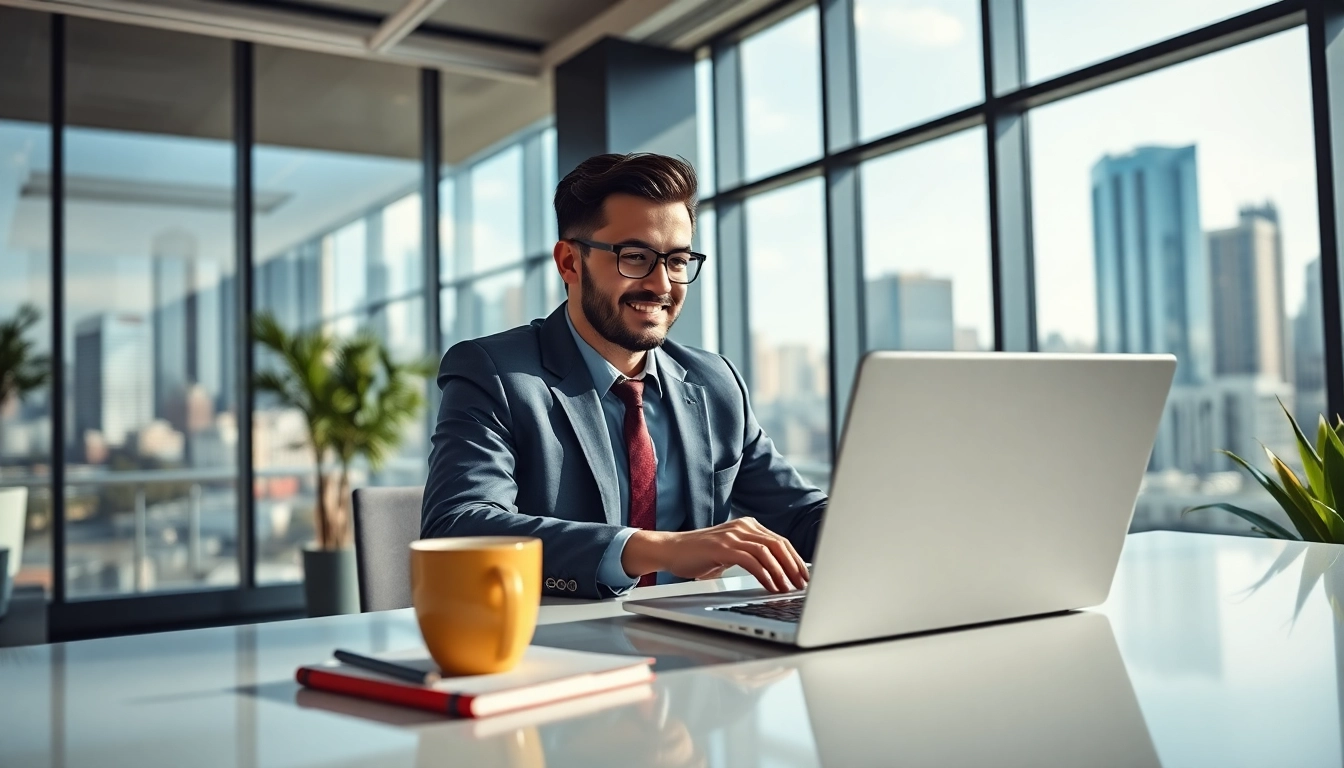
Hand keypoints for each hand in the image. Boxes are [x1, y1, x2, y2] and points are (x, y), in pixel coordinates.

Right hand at [621, 518, 808, 592]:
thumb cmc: (698, 555)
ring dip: (781, 572)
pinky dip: (764, 574)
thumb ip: (749, 557)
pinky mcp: (722, 546)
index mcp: (748, 526)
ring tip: (788, 588)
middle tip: (803, 584)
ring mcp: (732, 535)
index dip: (795, 559)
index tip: (805, 576)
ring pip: (767, 551)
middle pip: (779, 544)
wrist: (670, 549)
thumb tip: (775, 575)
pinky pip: (751, 560)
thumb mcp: (729, 553)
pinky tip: (770, 586)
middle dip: (794, 566)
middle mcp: (743, 526)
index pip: (780, 541)